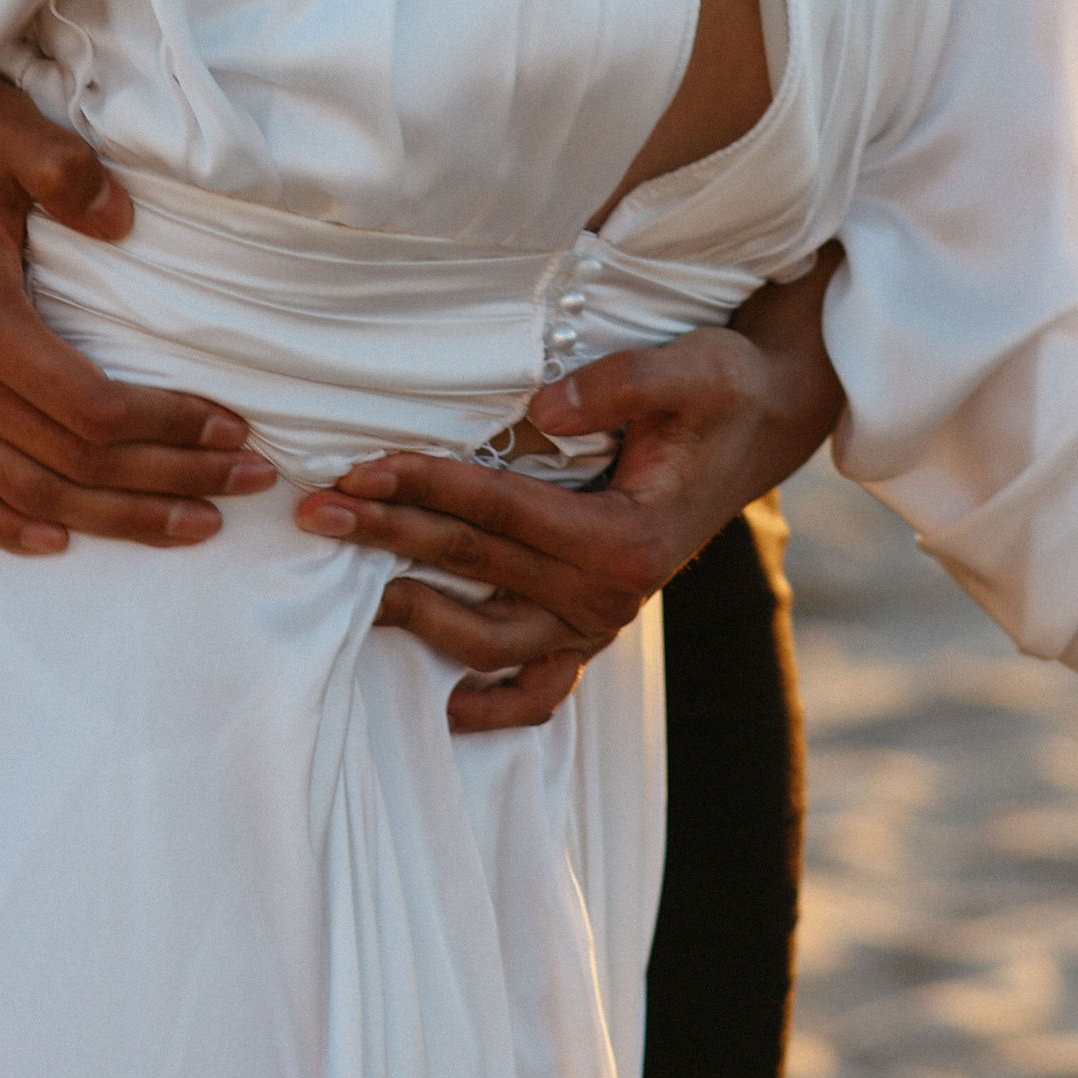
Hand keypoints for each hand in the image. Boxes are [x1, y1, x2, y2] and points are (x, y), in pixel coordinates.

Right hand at [0, 74, 273, 554]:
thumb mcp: (7, 131)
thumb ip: (65, 169)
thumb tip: (123, 223)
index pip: (93, 408)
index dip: (170, 427)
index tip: (236, 429)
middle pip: (74, 461)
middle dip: (170, 478)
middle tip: (247, 482)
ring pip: (26, 492)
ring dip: (114, 518)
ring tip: (192, 523)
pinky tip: (56, 541)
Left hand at [293, 256, 844, 733]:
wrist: (761, 423)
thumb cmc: (719, 392)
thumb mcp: (689, 370)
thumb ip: (618, 386)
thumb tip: (540, 406)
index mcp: (628, 537)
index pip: (500, 509)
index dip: (426, 484)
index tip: (359, 467)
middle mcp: (611, 596)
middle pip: (475, 563)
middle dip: (389, 533)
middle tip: (315, 509)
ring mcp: (600, 622)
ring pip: (486, 635)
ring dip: (413, 610)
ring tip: (348, 585)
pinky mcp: (594, 627)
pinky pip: (539, 690)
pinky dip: (492, 705)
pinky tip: (443, 706)